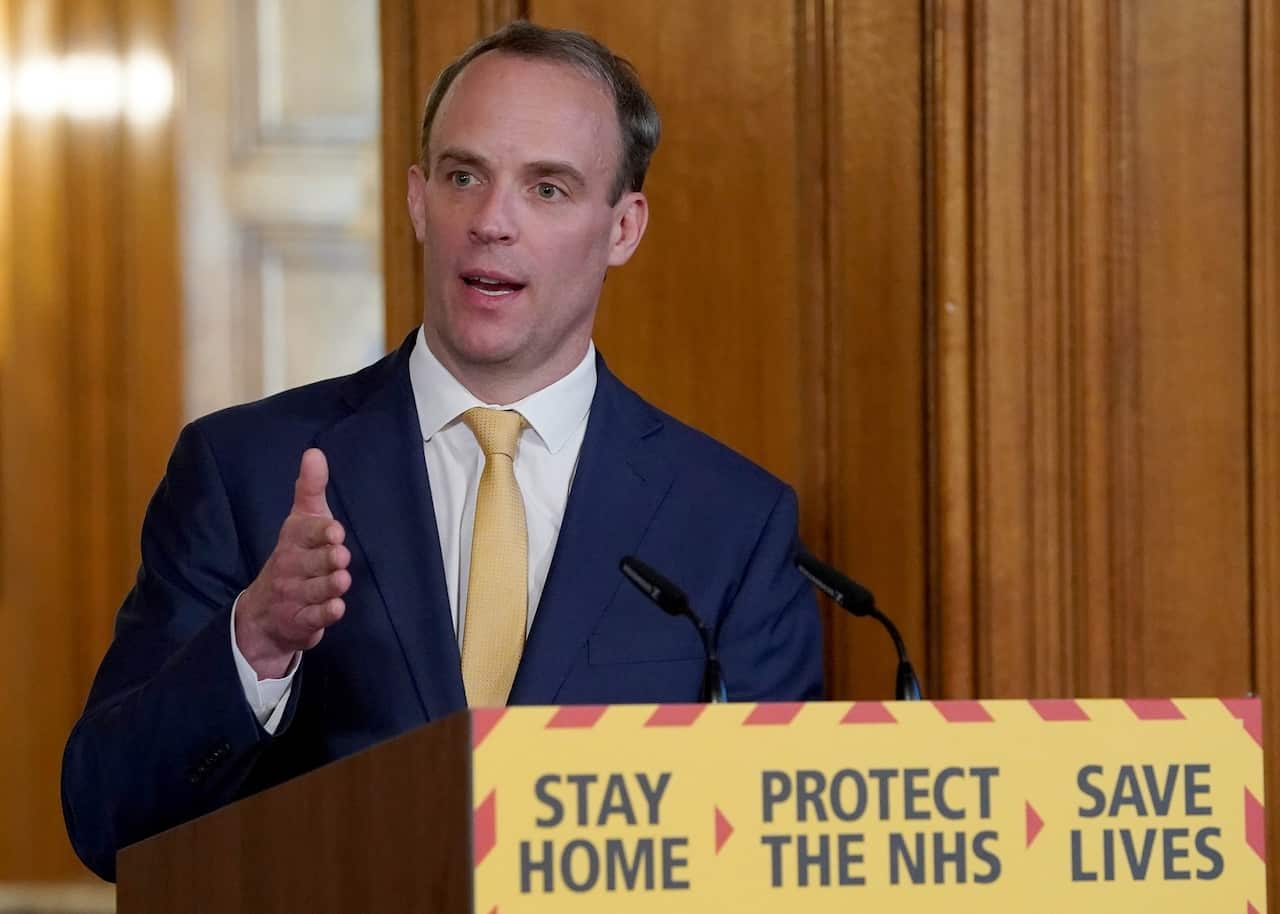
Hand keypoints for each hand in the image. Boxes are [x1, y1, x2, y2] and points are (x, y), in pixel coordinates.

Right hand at [235, 448, 350, 678]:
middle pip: (310, 562)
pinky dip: (324, 614)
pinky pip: (312, 618)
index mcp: (292, 539)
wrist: (266, 611)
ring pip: (313, 590)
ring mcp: (292, 595)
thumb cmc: (296, 556)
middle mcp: (289, 566)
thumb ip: (310, 489)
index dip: (320, 532)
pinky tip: (337, 608)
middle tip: (341, 556)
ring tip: (341, 580)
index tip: (335, 531)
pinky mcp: (299, 621)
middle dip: (325, 560)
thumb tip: (314, 452)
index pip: (305, 532)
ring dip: (328, 586)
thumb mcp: (302, 521)